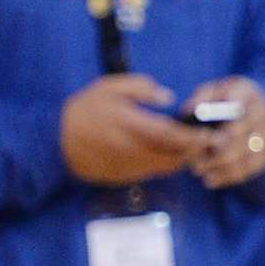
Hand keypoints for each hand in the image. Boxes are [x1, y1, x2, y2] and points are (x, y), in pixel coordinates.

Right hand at [60, 75, 205, 183]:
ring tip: (195, 148)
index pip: (170, 135)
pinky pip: (152, 173)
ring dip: (183, 160)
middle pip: (172, 156)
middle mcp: (130, 150)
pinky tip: (172, 155)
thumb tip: (168, 97)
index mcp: (128, 124)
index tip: (208, 133)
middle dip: (194, 151)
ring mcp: (127, 167)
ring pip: (165, 168)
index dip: (193, 137)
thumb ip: (141, 88)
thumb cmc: (84, 110)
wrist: (55, 142)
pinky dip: (166, 165)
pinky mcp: (123, 178)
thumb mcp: (109, 87)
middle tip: (209, 143)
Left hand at [186, 77, 264, 188]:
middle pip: (239, 136)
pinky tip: (209, 180)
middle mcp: (262, 115)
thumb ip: (202, 98)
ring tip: (197, 169)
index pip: (237, 108)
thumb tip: (190, 111)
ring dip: (218, 166)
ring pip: (243, 156)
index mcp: (248, 94)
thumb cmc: (225, 99)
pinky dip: (228, 177)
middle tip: (192, 159)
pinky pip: (249, 169)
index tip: (200, 134)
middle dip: (212, 150)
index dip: (218, 123)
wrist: (254, 109)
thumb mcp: (213, 91)